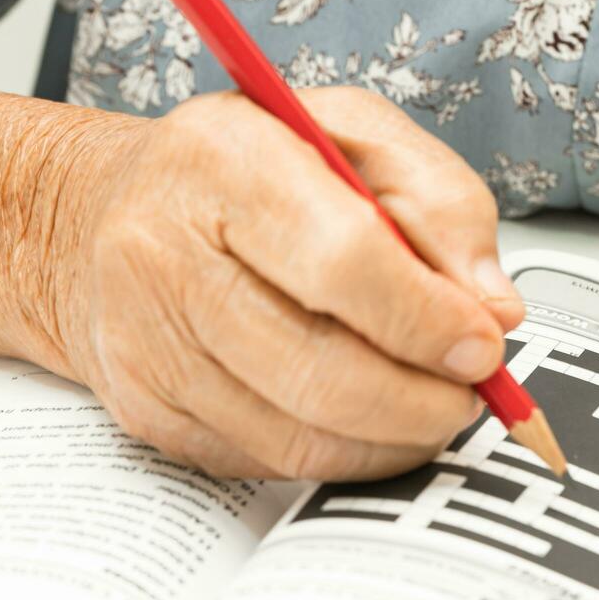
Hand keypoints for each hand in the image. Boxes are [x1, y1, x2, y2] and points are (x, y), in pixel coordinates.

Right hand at [37, 87, 522, 480]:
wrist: (106, 215)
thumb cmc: (246, 171)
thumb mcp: (355, 136)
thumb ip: (442, 204)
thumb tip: (492, 308)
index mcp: (222, 158)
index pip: (343, 261)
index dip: (427, 319)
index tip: (484, 344)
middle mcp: (164, 251)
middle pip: (320, 372)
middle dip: (422, 402)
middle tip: (471, 393)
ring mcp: (146, 342)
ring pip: (298, 437)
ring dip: (391, 440)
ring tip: (430, 406)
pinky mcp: (146, 410)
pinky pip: (268, 462)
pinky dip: (341, 454)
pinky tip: (366, 419)